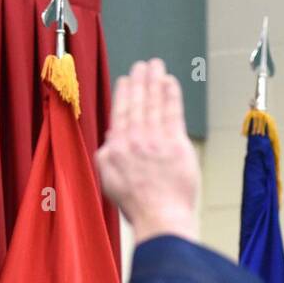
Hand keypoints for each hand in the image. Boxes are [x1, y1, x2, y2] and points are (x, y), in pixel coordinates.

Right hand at [95, 59, 198, 242]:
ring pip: (153, 104)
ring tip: (156, 66)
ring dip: (154, 81)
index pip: (120, 114)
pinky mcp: (176, 144)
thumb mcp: (108, 181)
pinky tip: (170, 82)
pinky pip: (172, 113)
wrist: (160, 217)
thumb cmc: (137, 206)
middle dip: (140, 81)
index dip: (124, 94)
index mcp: (116, 150)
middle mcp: (134, 141)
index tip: (126, 80)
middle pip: (137, 104)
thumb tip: (111, 137)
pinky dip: (170, 95)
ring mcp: (155, 141)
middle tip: (143, 65)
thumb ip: (107, 156)